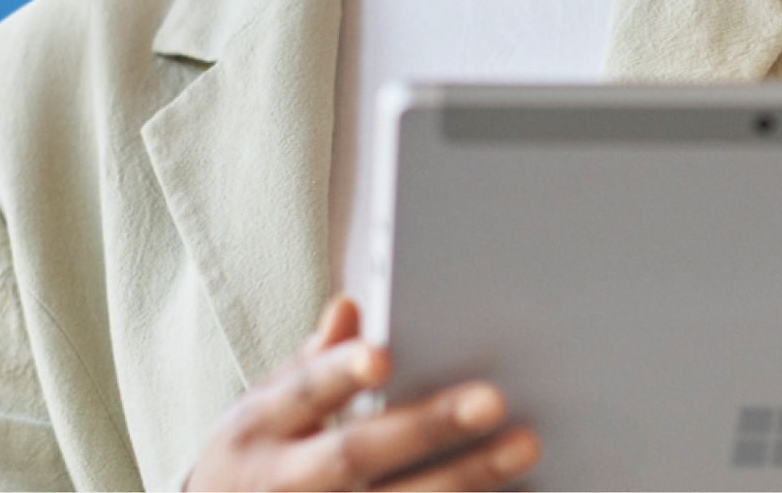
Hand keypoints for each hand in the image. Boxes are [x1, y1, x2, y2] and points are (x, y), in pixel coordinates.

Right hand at [187, 295, 539, 490]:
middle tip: (493, 399)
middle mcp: (281, 482)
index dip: (339, 375)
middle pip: (355, 455)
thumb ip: (313, 362)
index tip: (382, 356)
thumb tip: (350, 306)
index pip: (302, 394)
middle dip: (423, 427)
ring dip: (462, 480)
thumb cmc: (258, 458)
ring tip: (523, 447)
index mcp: (258, 428)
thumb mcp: (265, 408)